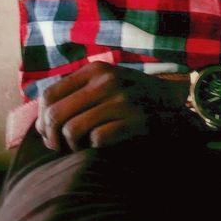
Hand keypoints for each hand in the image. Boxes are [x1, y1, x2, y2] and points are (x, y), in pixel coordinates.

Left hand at [35, 62, 188, 151]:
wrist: (179, 106)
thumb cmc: (136, 99)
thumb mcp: (108, 84)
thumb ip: (78, 95)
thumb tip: (41, 123)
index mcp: (96, 70)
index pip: (49, 95)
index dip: (42, 120)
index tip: (48, 135)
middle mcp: (107, 81)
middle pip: (56, 115)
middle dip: (52, 138)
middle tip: (60, 149)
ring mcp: (122, 100)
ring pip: (72, 130)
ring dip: (71, 147)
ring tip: (79, 150)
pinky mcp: (136, 120)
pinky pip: (98, 139)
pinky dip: (94, 148)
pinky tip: (100, 148)